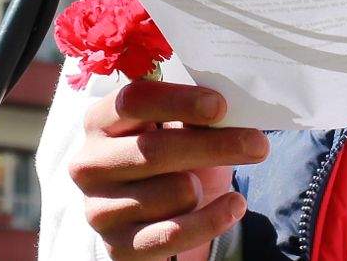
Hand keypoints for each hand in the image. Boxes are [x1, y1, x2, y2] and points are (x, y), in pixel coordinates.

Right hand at [67, 78, 266, 260]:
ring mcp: (98, 210)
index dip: (177, 101)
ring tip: (204, 186)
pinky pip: (174, 235)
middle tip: (258, 144)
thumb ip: (191, 114)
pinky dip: (212, 220)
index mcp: (100, 122)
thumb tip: (225, 104)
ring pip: (173, 192)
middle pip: (154, 150)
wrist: (158, 219)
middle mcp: (89, 165)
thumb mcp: (179, 130)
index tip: (220, 106)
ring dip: (203, 188)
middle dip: (214, 145)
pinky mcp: (118, 248)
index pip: (132, 101)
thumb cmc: (172, 161)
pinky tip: (233, 206)